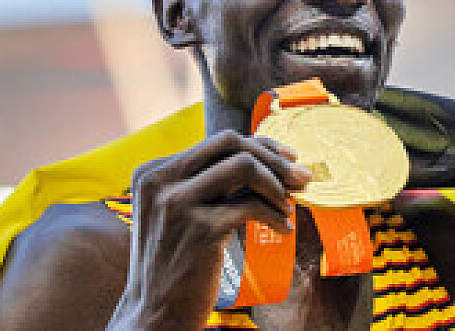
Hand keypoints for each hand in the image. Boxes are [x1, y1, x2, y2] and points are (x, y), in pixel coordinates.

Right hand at [109, 130, 310, 330]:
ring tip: (289, 205)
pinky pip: (251, 205)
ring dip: (276, 184)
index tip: (287, 158)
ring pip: (244, 166)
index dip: (259, 145)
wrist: (154, 313)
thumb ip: (210, 184)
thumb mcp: (180, 212)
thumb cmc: (175, 262)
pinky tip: (283, 229)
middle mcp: (160, 181)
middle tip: (300, 177)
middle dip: (273, 158)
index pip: (217, 141)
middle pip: (231, 144)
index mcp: (153, 172)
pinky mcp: (200, 229)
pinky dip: (274, 214)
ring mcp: (178, 204)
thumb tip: (267, 159)